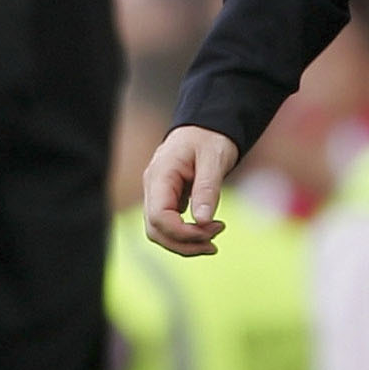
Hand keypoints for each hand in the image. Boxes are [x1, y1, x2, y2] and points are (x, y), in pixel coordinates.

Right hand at [144, 125, 240, 255]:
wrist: (207, 126)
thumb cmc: (210, 137)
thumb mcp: (214, 159)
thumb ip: (207, 189)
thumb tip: (202, 221)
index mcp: (160, 175)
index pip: (158, 217)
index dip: (183, 232)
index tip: (212, 228)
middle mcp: (153, 188)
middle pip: (155, 230)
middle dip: (184, 243)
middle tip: (215, 242)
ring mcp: (157, 195)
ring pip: (160, 232)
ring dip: (185, 244)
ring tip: (214, 241)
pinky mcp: (167, 200)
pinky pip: (169, 226)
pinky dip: (186, 236)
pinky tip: (207, 233)